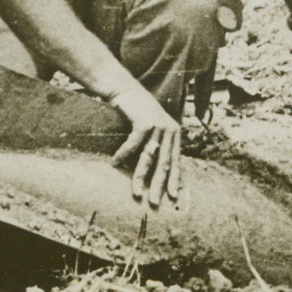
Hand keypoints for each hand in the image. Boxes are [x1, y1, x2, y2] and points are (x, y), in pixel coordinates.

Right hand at [110, 85, 181, 206]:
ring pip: (149, 157)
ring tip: (136, 192)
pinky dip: (123, 155)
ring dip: (141, 176)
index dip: (175, 180)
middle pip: (165, 163)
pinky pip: (133, 144)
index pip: (177, 161)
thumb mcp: (150, 128)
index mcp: (175, 133)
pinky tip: (115, 163)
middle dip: (159, 185)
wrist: (124, 88)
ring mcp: (159, 124)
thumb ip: (155, 145)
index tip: (173, 197)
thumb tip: (153, 171)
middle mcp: (170, 129)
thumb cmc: (134, 111)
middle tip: (155, 203)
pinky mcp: (145, 121)